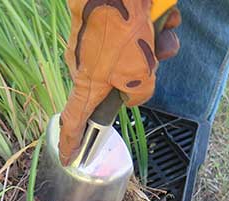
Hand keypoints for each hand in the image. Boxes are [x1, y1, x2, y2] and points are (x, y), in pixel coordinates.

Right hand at [58, 0, 180, 163]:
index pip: (74, 119)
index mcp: (88, 82)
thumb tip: (133, 91)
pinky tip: (161, 14)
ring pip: (139, 54)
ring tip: (160, 31)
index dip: (71, 142)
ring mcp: (100, 40)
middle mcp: (89, 62)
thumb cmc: (120, 30)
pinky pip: (142, 31)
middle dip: (147, 69)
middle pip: (122, 81)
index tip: (66, 158)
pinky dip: (158, 25)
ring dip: (158, 45)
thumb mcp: (136, 75)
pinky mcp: (111, 19)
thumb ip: (137, 93)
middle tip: (154, 57)